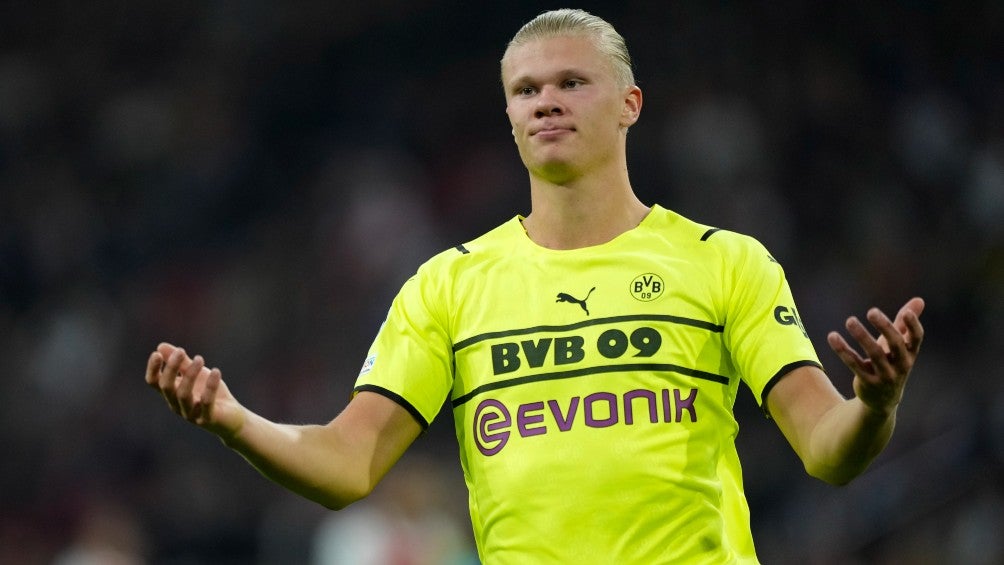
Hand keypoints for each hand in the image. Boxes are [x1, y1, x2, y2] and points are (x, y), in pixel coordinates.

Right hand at [145, 342, 245, 439]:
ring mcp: (191, 414)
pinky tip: (216, 372)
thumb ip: (181, 363)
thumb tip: (161, 346)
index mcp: (172, 393)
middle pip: (167, 387)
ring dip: (190, 374)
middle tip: (181, 351)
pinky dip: (210, 387)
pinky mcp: (207, 419)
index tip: (156, 354)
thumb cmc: (210, 393)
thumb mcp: (196, 374)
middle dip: (171, 368)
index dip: (153, 369)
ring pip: (183, 395)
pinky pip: (206, 403)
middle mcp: (177, 405)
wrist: (232, 416)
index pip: (155, 383)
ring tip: (200, 358)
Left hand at [826, 297, 924, 415]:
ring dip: (861, 336)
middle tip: (871, 311)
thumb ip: (904, 323)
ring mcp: (885, 375)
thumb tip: (919, 299)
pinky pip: (855, 364)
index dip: (913, 326)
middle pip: (895, 344)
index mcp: (910, 353)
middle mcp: (901, 365)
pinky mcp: (868, 382)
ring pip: (874, 354)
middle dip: (884, 327)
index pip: (917, 338)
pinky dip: (843, 350)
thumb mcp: (899, 344)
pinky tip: (832, 336)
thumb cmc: (891, 363)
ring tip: (850, 320)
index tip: (906, 313)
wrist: (883, 399)